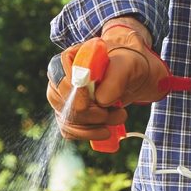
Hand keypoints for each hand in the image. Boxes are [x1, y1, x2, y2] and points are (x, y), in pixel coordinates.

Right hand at [46, 18, 183, 142]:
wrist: (131, 76)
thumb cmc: (127, 65)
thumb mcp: (128, 66)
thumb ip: (116, 77)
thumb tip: (100, 101)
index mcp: (71, 57)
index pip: (59, 74)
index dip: (75, 91)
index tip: (98, 102)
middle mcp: (61, 77)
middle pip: (62, 101)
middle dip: (90, 113)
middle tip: (116, 112)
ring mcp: (62, 97)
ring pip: (66, 119)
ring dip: (94, 126)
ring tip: (119, 117)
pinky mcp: (68, 114)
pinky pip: (69, 130)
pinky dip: (89, 134)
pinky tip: (106, 130)